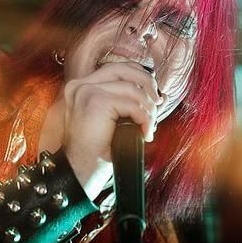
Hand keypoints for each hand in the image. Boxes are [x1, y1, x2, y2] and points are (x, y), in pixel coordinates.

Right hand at [62, 62, 162, 199]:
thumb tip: (162, 95)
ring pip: (132, 88)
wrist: (79, 174)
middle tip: (157, 104)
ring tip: (149, 128)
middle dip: (147, 83)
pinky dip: (144, 119)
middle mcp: (81, 85)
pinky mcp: (95, 102)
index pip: (117, 68)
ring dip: (148, 109)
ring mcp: (86, 91)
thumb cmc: (97, 152)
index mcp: (83, 87)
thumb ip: (134, 104)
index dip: (139, 77)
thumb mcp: (117, 122)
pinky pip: (132, 104)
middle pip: (123, 68)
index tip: (153, 97)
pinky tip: (144, 134)